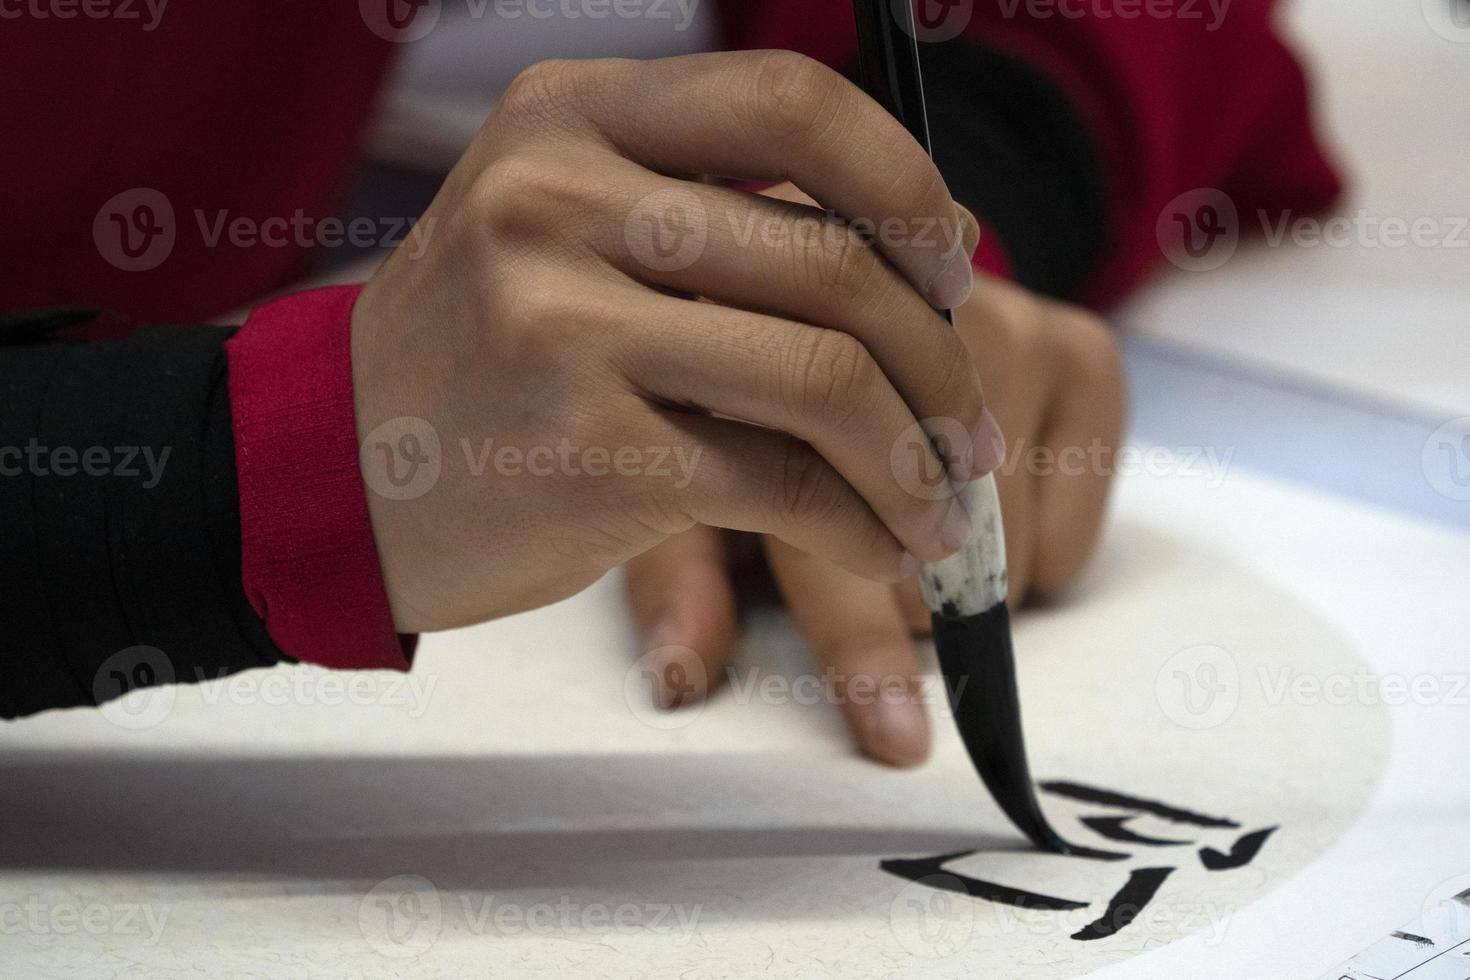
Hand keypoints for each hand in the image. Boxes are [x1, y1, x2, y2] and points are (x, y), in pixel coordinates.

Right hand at [351, 53, 992, 632]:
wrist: (329, 468)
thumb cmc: (477, 351)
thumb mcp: (560, 225)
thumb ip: (709, 207)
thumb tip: (922, 248)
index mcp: (572, 116)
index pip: (792, 102)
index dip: (906, 186)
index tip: (952, 267)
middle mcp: (561, 200)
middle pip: (835, 264)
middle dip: (940, 363)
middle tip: (967, 428)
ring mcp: (567, 326)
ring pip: (827, 379)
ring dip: (916, 459)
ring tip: (937, 504)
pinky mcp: (587, 453)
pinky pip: (783, 483)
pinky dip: (860, 523)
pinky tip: (875, 544)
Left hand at [626, 190, 1125, 764]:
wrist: (838, 288)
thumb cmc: (749, 397)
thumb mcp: (681, 469)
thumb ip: (675, 572)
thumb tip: (682, 678)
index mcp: (782, 351)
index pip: (833, 516)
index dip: (859, 641)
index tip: (896, 736)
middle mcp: (910, 321)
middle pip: (945, 536)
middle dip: (903, 595)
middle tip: (869, 559)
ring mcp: (1007, 325)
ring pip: (1011, 537)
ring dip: (965, 571)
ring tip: (917, 512)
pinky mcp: (1081, 347)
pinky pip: (1076, 516)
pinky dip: (1034, 542)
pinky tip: (981, 489)